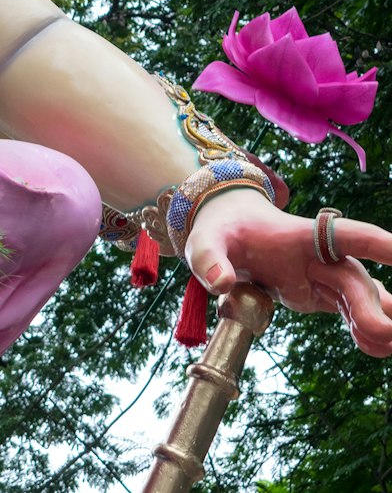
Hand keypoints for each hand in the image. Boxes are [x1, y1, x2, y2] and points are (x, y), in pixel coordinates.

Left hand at [187, 188, 391, 356]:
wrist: (228, 228)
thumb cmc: (220, 230)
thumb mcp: (203, 239)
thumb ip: (209, 258)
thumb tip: (221, 283)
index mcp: (297, 236)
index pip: (344, 234)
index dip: (376, 243)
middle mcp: (319, 255)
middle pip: (353, 278)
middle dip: (372, 306)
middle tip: (386, 335)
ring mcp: (323, 275)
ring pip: (361, 297)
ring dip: (377, 321)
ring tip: (385, 346)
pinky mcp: (320, 294)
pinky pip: (352, 312)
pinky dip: (367, 331)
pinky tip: (377, 348)